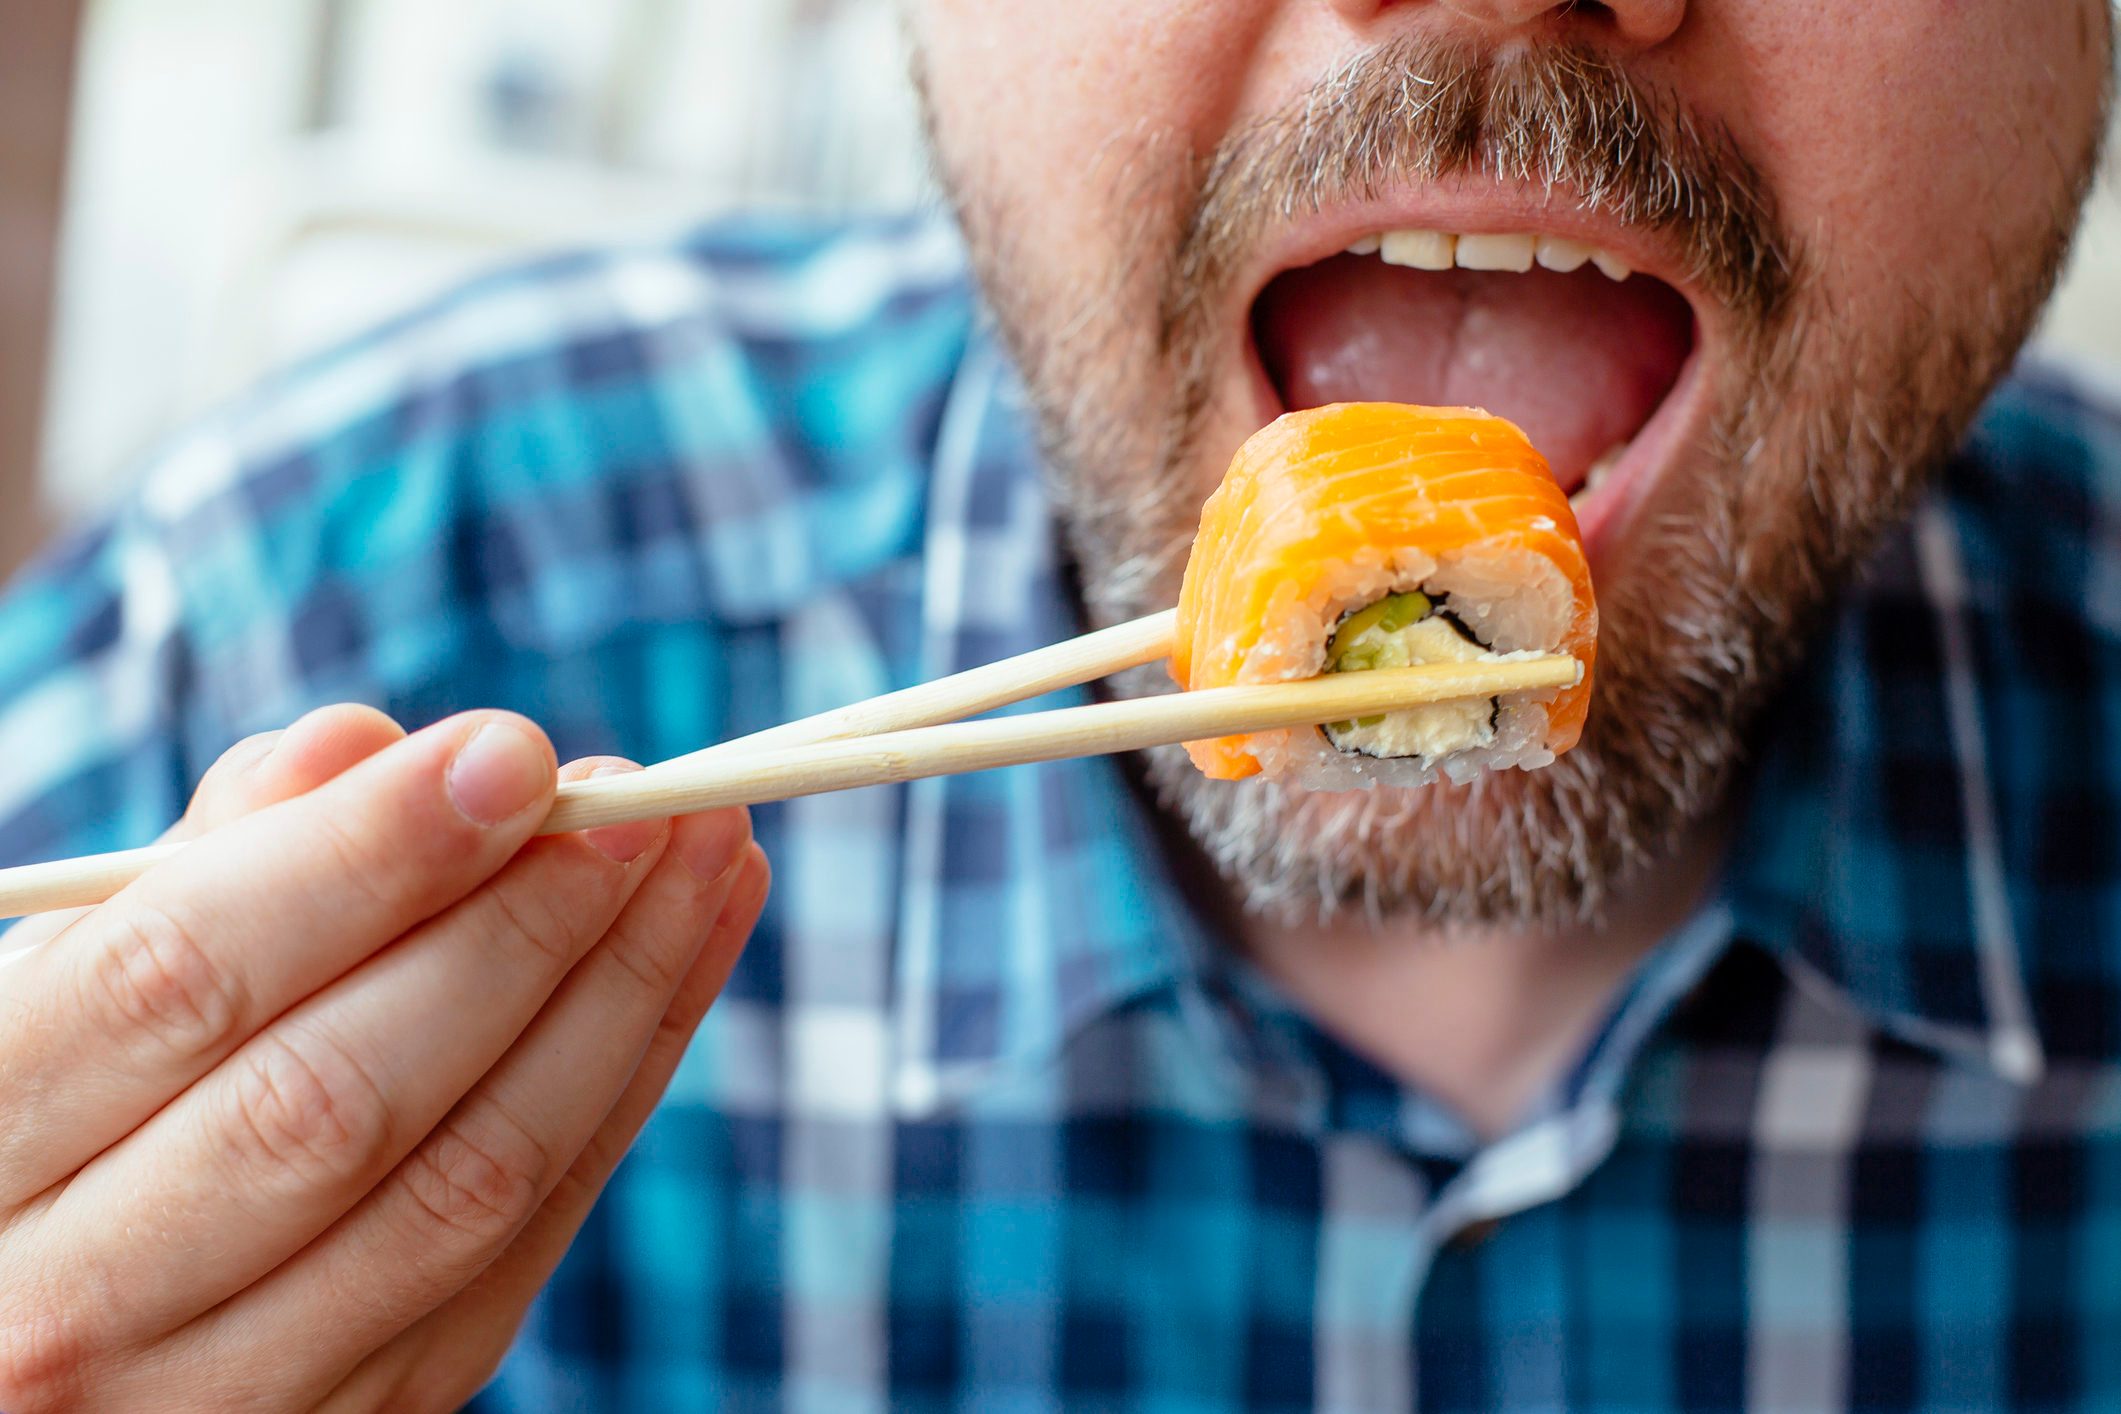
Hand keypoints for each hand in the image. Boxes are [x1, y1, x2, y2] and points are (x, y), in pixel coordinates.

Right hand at [0, 704, 768, 1410]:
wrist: (41, 1334)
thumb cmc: (51, 1117)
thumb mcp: (58, 987)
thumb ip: (198, 870)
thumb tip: (363, 744)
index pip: (182, 978)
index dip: (365, 856)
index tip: (513, 751)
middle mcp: (69, 1307)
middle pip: (340, 1096)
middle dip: (522, 927)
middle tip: (643, 798)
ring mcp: (219, 1398)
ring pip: (465, 1185)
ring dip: (616, 998)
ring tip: (709, 858)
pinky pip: (521, 1247)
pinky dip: (622, 1088)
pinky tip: (679, 962)